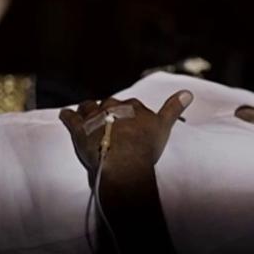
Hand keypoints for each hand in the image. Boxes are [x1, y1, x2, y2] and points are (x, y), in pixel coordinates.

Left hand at [58, 90, 192, 181]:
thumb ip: (173, 109)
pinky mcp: (78, 129)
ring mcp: (94, 117)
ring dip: (88, 109)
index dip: (131, 112)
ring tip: (87, 111)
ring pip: (89, 107)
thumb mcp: (163, 125)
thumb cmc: (145, 145)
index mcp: (133, 106)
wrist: (123, 160)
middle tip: (110, 119)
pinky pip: (69, 118)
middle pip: (109, 104)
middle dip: (109, 109)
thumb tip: (188, 92)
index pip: (131, 105)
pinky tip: (65, 114)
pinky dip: (67, 115)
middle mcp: (112, 107)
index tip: (132, 119)